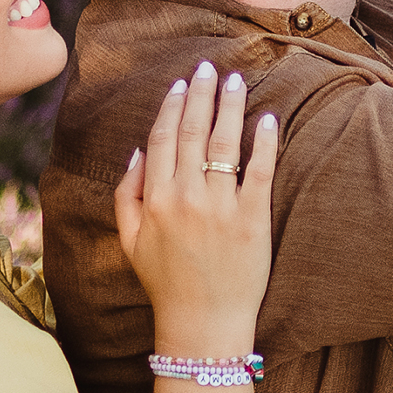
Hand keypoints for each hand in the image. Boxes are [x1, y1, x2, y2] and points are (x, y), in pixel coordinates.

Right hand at [114, 61, 277, 358]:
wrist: (203, 325)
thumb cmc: (165, 284)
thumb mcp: (129, 242)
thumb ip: (125, 195)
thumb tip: (136, 151)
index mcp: (155, 199)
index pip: (162, 138)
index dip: (171, 106)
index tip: (181, 84)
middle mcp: (185, 198)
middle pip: (192, 132)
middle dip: (200, 94)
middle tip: (209, 67)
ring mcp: (220, 208)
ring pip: (224, 144)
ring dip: (229, 106)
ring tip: (235, 80)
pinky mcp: (253, 221)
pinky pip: (259, 172)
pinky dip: (264, 143)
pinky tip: (267, 119)